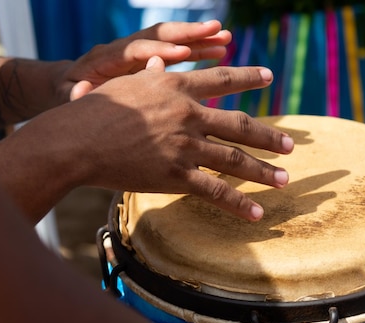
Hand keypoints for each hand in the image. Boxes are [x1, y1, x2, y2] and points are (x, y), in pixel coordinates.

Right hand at [0, 60, 293, 222]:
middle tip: (290, 145)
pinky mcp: (175, 176)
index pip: (222, 80)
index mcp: (175, 88)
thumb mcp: (125, 85)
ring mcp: (184, 146)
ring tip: (285, 179)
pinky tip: (256, 213)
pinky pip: (214, 192)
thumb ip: (151, 79)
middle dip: (268, 135)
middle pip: (239, 124)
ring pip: (234, 160)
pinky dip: (238, 204)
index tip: (270, 76)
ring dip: (263, 171)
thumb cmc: (93, 110)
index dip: (248, 77)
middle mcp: (187, 115)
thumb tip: (160, 67)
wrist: (74, 141)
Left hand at [63, 20, 231, 99]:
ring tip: (226, 39)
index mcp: (107, 58)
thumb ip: (76, 95)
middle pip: (159, 36)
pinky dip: (198, 52)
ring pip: (173, 41)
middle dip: (187, 34)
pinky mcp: (149, 62)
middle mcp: (125, 49)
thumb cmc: (68, 95)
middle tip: (214, 31)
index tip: (181, 54)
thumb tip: (80, 92)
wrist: (67, 85)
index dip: (158, 51)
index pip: (136, 50)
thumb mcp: (67, 97)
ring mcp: (139, 53)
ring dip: (199, 40)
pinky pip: (177, 53)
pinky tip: (221, 52)